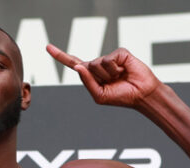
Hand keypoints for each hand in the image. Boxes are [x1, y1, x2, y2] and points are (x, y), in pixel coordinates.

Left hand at [46, 45, 160, 106]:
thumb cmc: (121, 97)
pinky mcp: (119, 53)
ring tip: (119, 77)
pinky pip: (108, 60)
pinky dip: (115, 68)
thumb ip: (87, 82)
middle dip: (97, 78)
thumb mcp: (99, 95)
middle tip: (113, 82)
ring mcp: (108, 58)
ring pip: (96, 63)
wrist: (141, 95)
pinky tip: (124, 70)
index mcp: (91, 75)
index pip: (73, 63)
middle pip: (85, 67)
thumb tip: (78, 66)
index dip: (60, 55)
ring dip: (108, 75)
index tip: (47, 47)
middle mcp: (98, 65)